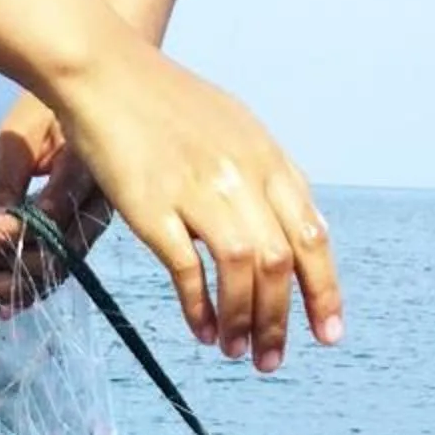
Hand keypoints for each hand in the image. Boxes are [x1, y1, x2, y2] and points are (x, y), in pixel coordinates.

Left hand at [0, 92, 113, 310]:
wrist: (86, 92)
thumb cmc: (48, 105)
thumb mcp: (21, 136)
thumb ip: (6, 185)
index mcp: (90, 166)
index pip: (49, 217)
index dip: (6, 236)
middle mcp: (101, 201)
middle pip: (57, 257)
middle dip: (2, 273)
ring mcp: (96, 220)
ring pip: (57, 270)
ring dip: (8, 284)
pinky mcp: (84, 231)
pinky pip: (59, 267)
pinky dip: (27, 287)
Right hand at [49, 26, 342, 372]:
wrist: (106, 73)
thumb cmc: (164, 104)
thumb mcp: (232, 130)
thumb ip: (260, 177)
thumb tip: (280, 230)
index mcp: (267, 159)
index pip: (312, 233)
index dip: (324, 289)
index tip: (328, 332)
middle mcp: (243, 175)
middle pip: (282, 259)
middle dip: (283, 318)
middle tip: (273, 360)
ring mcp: (200, 190)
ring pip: (243, 268)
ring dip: (243, 319)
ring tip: (235, 352)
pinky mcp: (154, 205)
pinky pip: (187, 267)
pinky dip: (199, 306)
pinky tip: (201, 331)